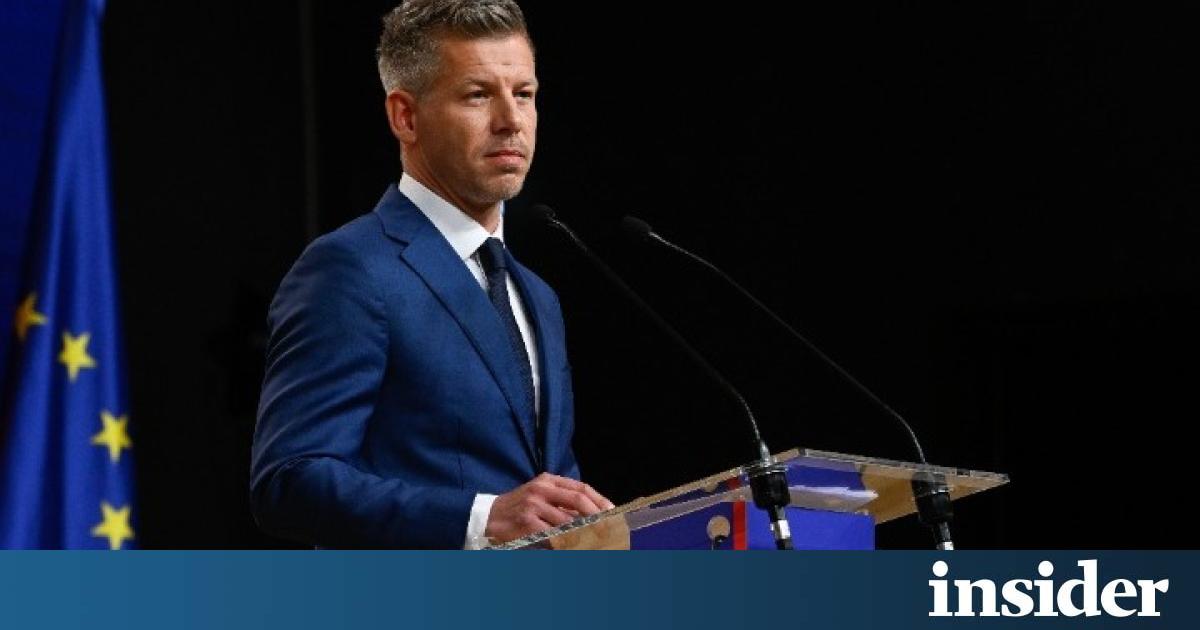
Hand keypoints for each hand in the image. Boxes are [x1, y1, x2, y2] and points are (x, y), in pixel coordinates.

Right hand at [485, 473, 614, 543]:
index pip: (581, 487)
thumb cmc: (518, 508)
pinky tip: (573, 548)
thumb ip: (562, 501)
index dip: (600, 500)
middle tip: (609, 529)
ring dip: (584, 533)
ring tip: (595, 542)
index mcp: (548, 480)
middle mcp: (542, 489)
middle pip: (579, 500)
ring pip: (568, 520)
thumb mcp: (539, 496)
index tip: (612, 513)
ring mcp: (534, 505)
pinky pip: (553, 535)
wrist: (487, 517)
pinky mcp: (527, 522)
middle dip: (597, 516)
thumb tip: (592, 514)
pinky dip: (566, 543)